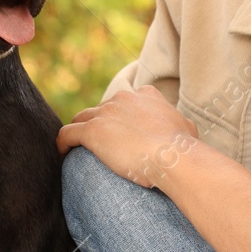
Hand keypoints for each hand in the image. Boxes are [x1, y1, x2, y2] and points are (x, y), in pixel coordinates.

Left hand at [56, 85, 198, 186]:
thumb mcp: (187, 128)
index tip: (120, 130)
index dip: (120, 116)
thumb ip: (179, 124)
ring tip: (76, 148)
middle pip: (102, 109)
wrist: (173, 155)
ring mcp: (106, 113)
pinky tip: (63, 153)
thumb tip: (183, 129)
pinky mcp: (92, 131)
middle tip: (99, 145)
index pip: (125, 101)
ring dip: (79, 130)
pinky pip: (68, 134)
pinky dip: (63, 142)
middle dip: (99, 124)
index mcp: (146, 96)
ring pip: (82, 118)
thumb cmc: (183, 147)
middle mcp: (123, 99)